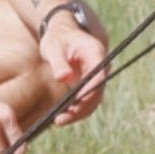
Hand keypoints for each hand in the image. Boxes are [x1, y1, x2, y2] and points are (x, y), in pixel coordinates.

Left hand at [39, 3, 109, 124]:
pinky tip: (61, 116)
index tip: (74, 105)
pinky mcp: (90, 83)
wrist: (62, 32)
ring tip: (58, 121)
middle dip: (81, 109)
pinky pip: (86, 99)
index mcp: (96, 53)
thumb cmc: (57, 37)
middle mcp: (100, 66)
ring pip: (92, 100)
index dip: (88, 93)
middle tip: (60, 120)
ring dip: (78, 112)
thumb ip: (59, 62)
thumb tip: (63, 77)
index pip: (98, 77)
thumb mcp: (54, 46)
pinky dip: (76, 109)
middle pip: (97, 93)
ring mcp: (96, 76)